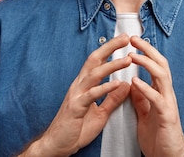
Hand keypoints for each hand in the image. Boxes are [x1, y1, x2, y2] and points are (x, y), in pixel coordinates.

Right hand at [20, 34, 131, 156]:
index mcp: (84, 84)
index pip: (98, 61)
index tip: (124, 39)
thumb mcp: (100, 113)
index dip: (110, 49)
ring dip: (112, 65)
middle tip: (125, 38)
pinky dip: (104, 88)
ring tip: (127, 59)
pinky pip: (91, 95)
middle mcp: (79, 85)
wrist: (56, 146)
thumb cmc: (76, 129)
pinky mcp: (76, 107)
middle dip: (110, 47)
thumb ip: (112, 99)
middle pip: (94, 60)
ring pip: (94, 74)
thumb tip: (125, 85)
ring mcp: (77, 95)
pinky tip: (116, 83)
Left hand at [129, 36, 183, 156]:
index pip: (156, 65)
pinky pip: (157, 98)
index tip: (133, 42)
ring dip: (146, 63)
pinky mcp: (167, 116)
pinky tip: (135, 81)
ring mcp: (168, 103)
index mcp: (161, 92)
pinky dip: (146, 88)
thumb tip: (133, 85)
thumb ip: (141, 99)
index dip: (146, 52)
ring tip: (132, 56)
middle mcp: (167, 94)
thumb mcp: (145, 115)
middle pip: (161, 64)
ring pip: (161, 76)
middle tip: (134, 39)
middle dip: (148, 50)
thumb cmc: (158, 138)